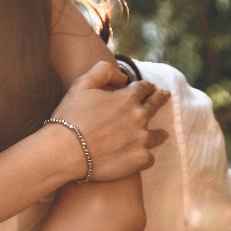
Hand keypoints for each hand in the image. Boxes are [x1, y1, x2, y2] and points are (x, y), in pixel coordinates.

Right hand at [49, 60, 170, 181]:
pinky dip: (145, 156)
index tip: (150, 87)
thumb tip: (122, 77)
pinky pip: (149, 157)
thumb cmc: (70, 117)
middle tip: (165, 97)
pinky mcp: (139, 159)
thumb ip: (103, 71)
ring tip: (163, 134)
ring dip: (159, 133)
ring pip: (157, 135)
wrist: (65, 152)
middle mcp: (139, 117)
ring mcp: (141, 139)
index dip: (146, 86)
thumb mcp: (81, 84)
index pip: (143, 88)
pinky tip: (142, 156)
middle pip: (154, 106)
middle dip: (160, 99)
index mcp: (127, 98)